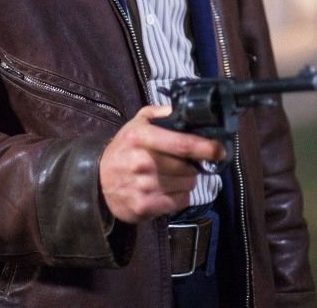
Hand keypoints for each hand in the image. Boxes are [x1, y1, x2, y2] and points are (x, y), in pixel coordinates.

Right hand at [99, 104, 225, 223]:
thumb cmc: (123, 149)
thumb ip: (160, 114)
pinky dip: (179, 196)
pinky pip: (180, 202)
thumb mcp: (136, 124)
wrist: (97, 181)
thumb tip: (186, 110)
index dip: (205, 147)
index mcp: (141, 138)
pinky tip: (167, 190)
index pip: (181, 144)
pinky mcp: (145, 207)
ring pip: (187, 185)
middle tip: (184, 163)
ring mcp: (144, 187)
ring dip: (187, 181)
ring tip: (173, 176)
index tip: (219, 150)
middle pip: (188, 168)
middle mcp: (143, 162)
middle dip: (193, 166)